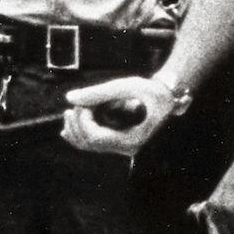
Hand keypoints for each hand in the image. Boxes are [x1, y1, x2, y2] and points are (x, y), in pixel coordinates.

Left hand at [62, 72, 176, 156]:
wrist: (167, 97)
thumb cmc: (152, 90)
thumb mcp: (127, 86)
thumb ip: (99, 92)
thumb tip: (69, 98)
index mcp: (132, 139)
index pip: (96, 137)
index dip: (83, 120)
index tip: (84, 103)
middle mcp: (126, 148)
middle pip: (89, 143)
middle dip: (76, 123)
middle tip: (77, 103)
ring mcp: (120, 146)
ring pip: (88, 145)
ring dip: (74, 128)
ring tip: (71, 110)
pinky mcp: (116, 141)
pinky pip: (92, 143)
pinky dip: (78, 134)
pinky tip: (66, 128)